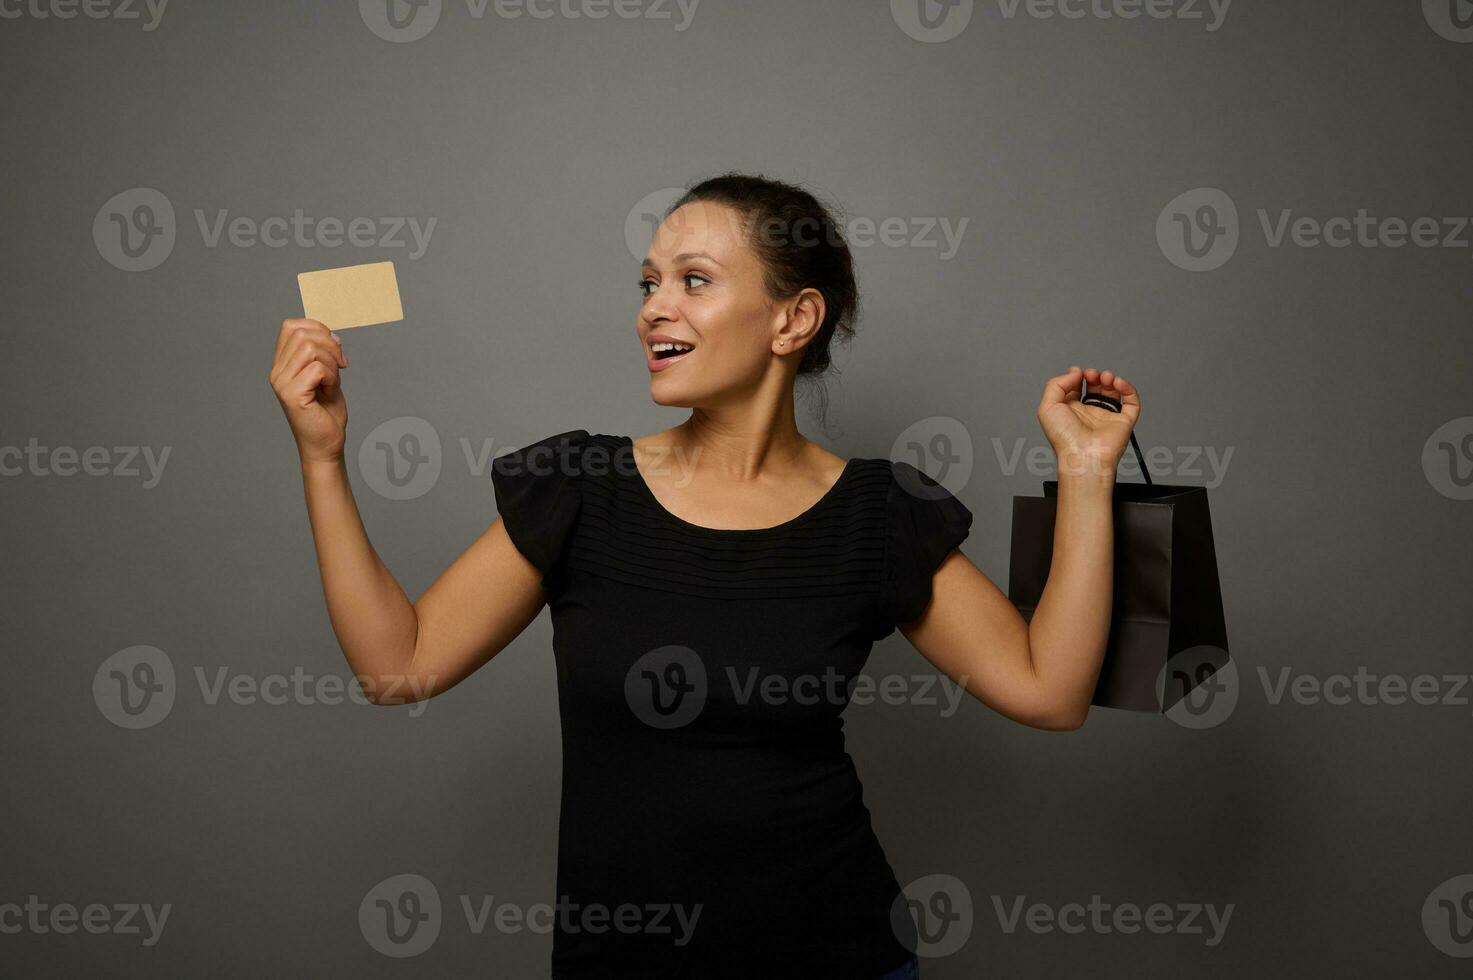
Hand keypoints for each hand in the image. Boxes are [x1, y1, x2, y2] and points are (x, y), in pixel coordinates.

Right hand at [269, 318, 348, 464]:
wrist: (326, 445)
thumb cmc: (326, 414)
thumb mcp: (327, 376)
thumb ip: (324, 355)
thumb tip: (331, 336)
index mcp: (282, 365)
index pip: (291, 326)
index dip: (317, 329)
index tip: (335, 348)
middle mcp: (277, 372)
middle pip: (301, 333)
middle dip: (329, 344)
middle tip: (341, 364)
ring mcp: (282, 383)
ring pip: (310, 348)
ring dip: (331, 361)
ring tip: (334, 380)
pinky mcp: (292, 395)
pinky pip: (317, 368)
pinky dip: (331, 376)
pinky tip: (330, 389)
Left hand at [1036, 366, 1140, 479]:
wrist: (1083, 456)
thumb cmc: (1064, 438)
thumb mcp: (1047, 407)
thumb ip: (1056, 384)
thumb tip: (1075, 372)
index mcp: (1070, 410)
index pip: (1075, 387)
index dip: (1077, 376)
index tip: (1077, 373)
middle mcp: (1088, 413)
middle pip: (1094, 387)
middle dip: (1094, 375)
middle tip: (1092, 374)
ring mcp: (1106, 417)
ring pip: (1112, 392)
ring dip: (1110, 379)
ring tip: (1106, 377)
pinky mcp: (1123, 422)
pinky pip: (1132, 402)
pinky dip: (1128, 389)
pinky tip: (1118, 383)